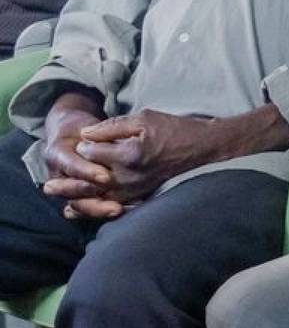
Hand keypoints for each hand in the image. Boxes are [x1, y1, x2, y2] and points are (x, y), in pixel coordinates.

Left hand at [45, 110, 219, 215]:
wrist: (202, 148)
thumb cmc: (174, 129)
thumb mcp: (143, 118)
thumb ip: (112, 127)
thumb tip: (85, 136)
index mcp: (129, 154)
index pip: (92, 152)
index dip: (84, 146)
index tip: (83, 141)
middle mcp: (130, 175)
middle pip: (90, 181)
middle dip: (68, 183)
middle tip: (47, 187)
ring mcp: (136, 187)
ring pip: (99, 197)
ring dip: (76, 199)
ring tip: (58, 202)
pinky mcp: (141, 193)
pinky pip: (113, 204)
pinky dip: (94, 207)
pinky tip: (78, 210)